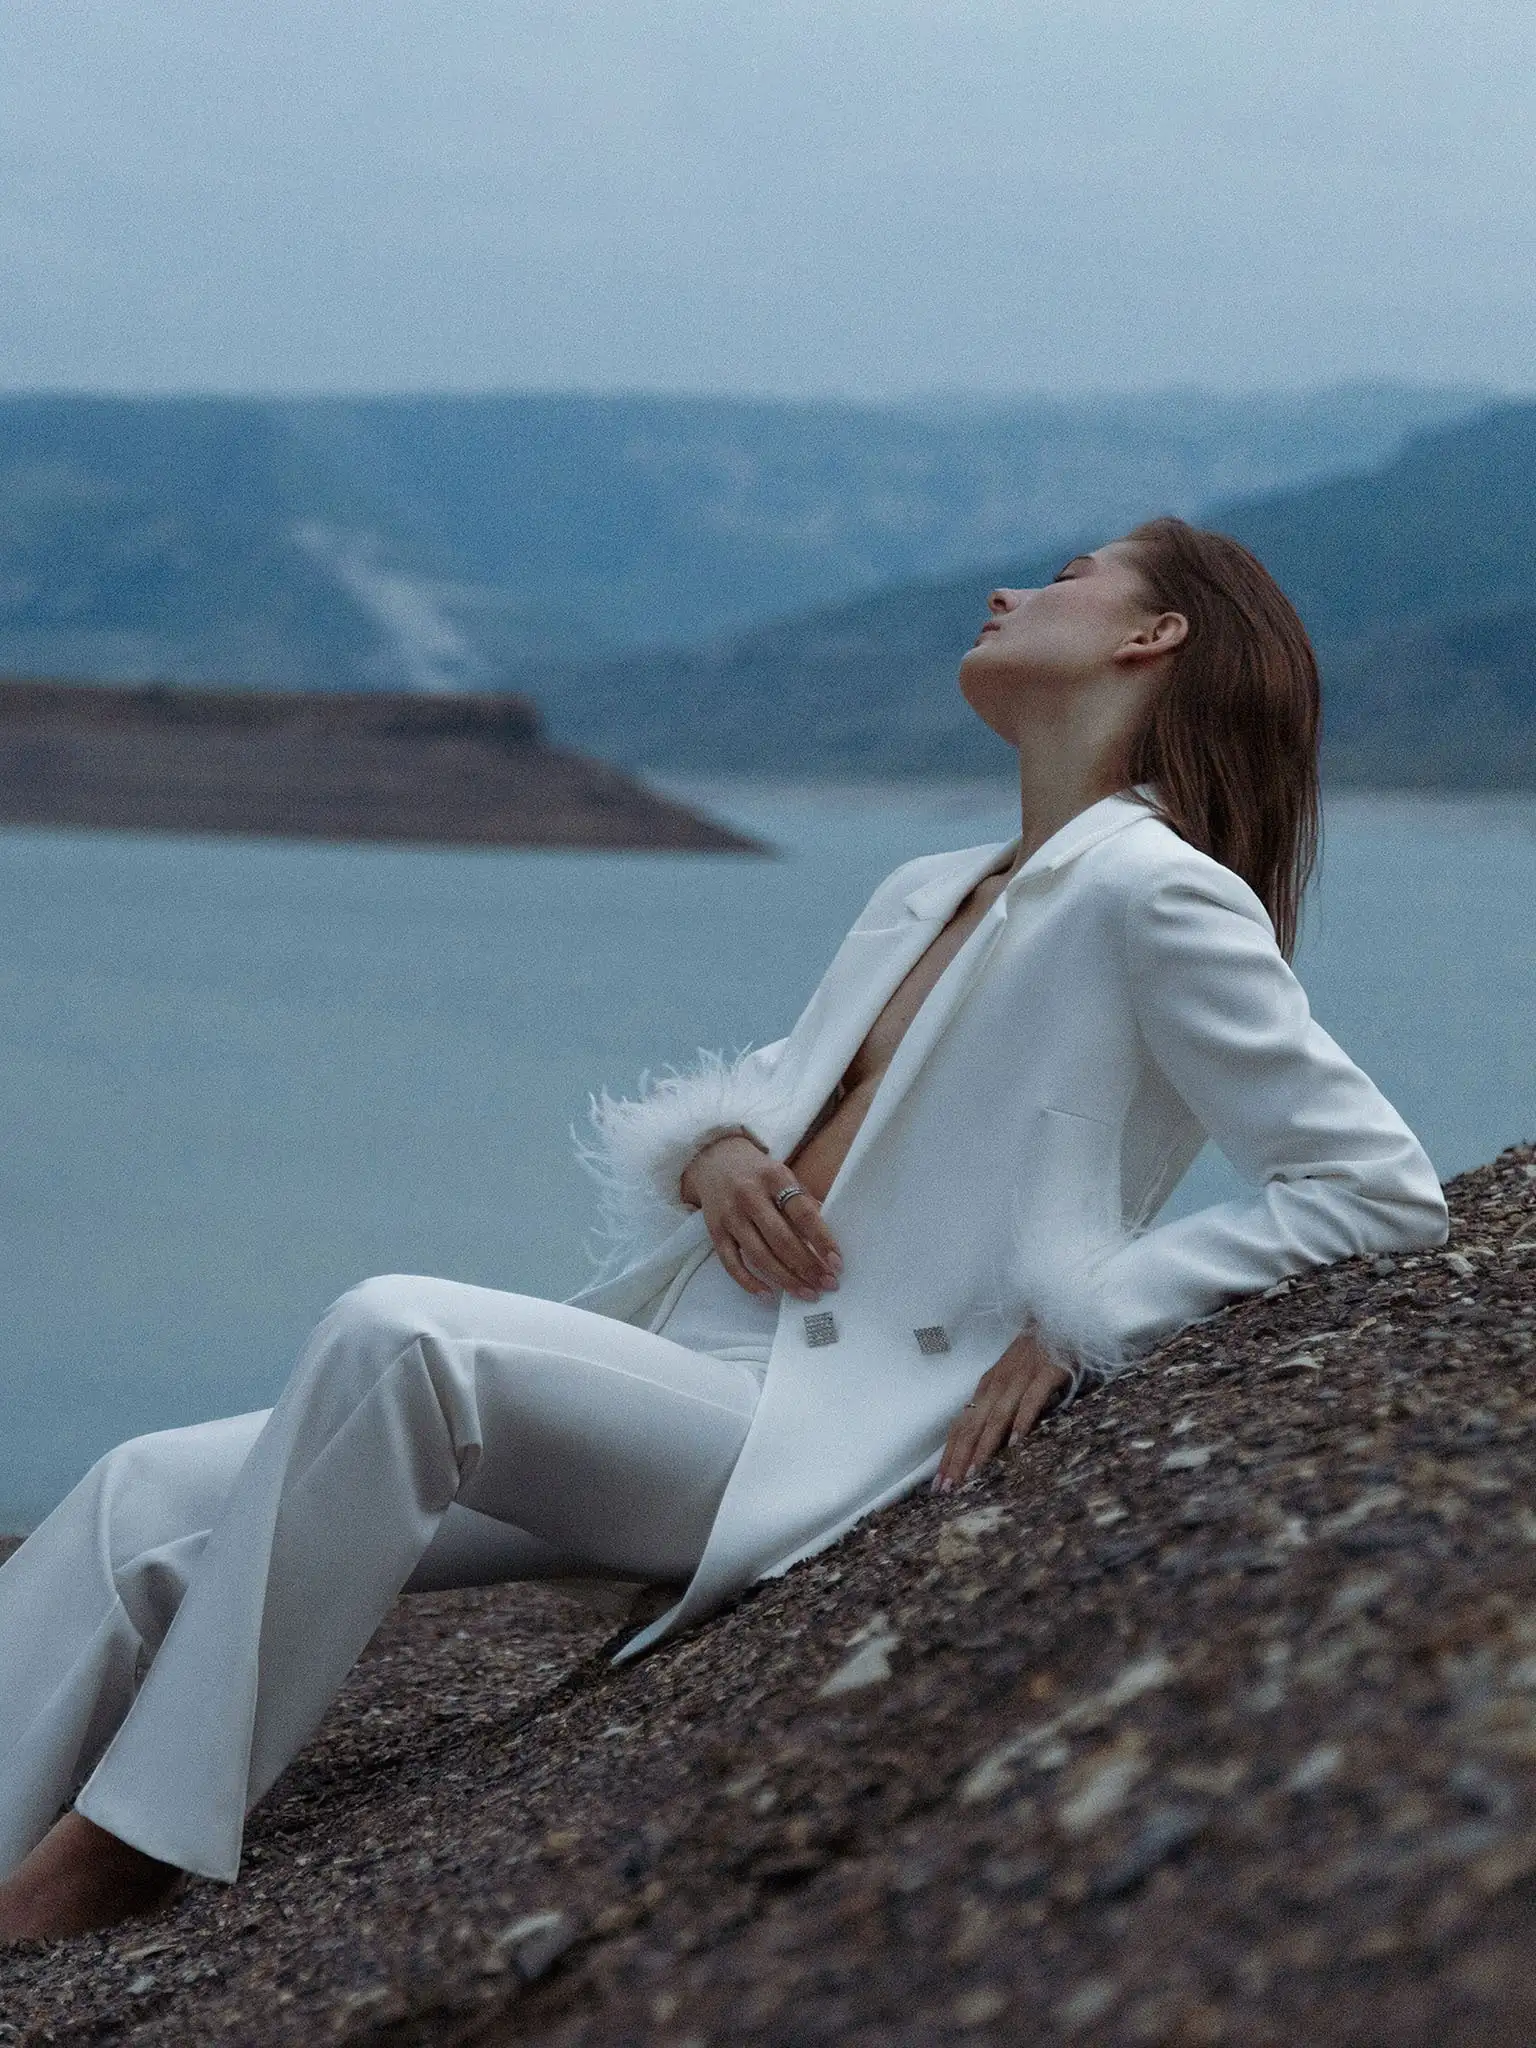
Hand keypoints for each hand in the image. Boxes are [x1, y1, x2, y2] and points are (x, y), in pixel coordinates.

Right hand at [680, 1134, 842, 1301]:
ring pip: (759, 1255)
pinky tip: (768, 1294)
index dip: (822, 1240)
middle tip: (827, 1285)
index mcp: (774, 1178)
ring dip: (785, 1279)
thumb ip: (803, 1202)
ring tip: (806, 1292)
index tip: (836, 1264)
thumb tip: (825, 1238)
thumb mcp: (783, 1175)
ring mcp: (730, 1215)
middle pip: (782, 1239)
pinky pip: (731, 1263)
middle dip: (807, 1266)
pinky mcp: (715, 1231)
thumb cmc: (758, 1172)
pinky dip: (749, 1282)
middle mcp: (750, 1196)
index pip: (803, 1214)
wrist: (714, 1159)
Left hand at [934, 1329, 1069, 1491]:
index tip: (940, 1485)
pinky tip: (1015, 1443)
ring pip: (996, 1416)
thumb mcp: (1012, 1383)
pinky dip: (1021, 1421)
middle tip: (948, 1490)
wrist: (1061, 1315)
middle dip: (958, 1459)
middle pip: (973, 1426)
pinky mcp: (1046, 1372)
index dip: (950, 1455)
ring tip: (974, 1475)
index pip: (962, 1426)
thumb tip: (988, 1445)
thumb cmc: (1037, 1354)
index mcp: (988, 1388)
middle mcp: (998, 1384)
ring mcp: (1021, 1377)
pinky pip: (1031, 1400)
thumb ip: (1000, 1408)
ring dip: (983, 1446)